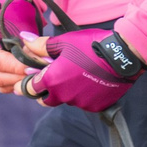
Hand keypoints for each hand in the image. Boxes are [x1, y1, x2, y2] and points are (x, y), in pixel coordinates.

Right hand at [0, 0, 48, 80]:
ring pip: (1, 85)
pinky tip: (33, 78)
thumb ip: (29, 43)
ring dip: (21, 82)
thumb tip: (40, 62)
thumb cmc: (17, 15)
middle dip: (18, 77)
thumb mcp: (22, 24)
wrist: (12, 14)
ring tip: (38, 75)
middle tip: (38, 74)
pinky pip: (6, 86)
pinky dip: (20, 84)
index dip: (16, 66)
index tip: (34, 67)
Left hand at [23, 28, 142, 113]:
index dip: (28, 85)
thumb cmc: (91, 46)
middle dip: (47, 92)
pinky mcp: (95, 107)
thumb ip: (42, 45)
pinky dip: (84, 95)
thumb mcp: (64, 42)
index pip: (30, 89)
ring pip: (67, 100)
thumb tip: (25, 40)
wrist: (122, 57)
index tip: (29, 82)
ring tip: (78, 76)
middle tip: (54, 80)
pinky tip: (92, 82)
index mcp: (52, 80)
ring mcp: (80, 103)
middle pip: (47, 100)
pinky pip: (84, 103)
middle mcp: (63, 95)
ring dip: (68, 92)